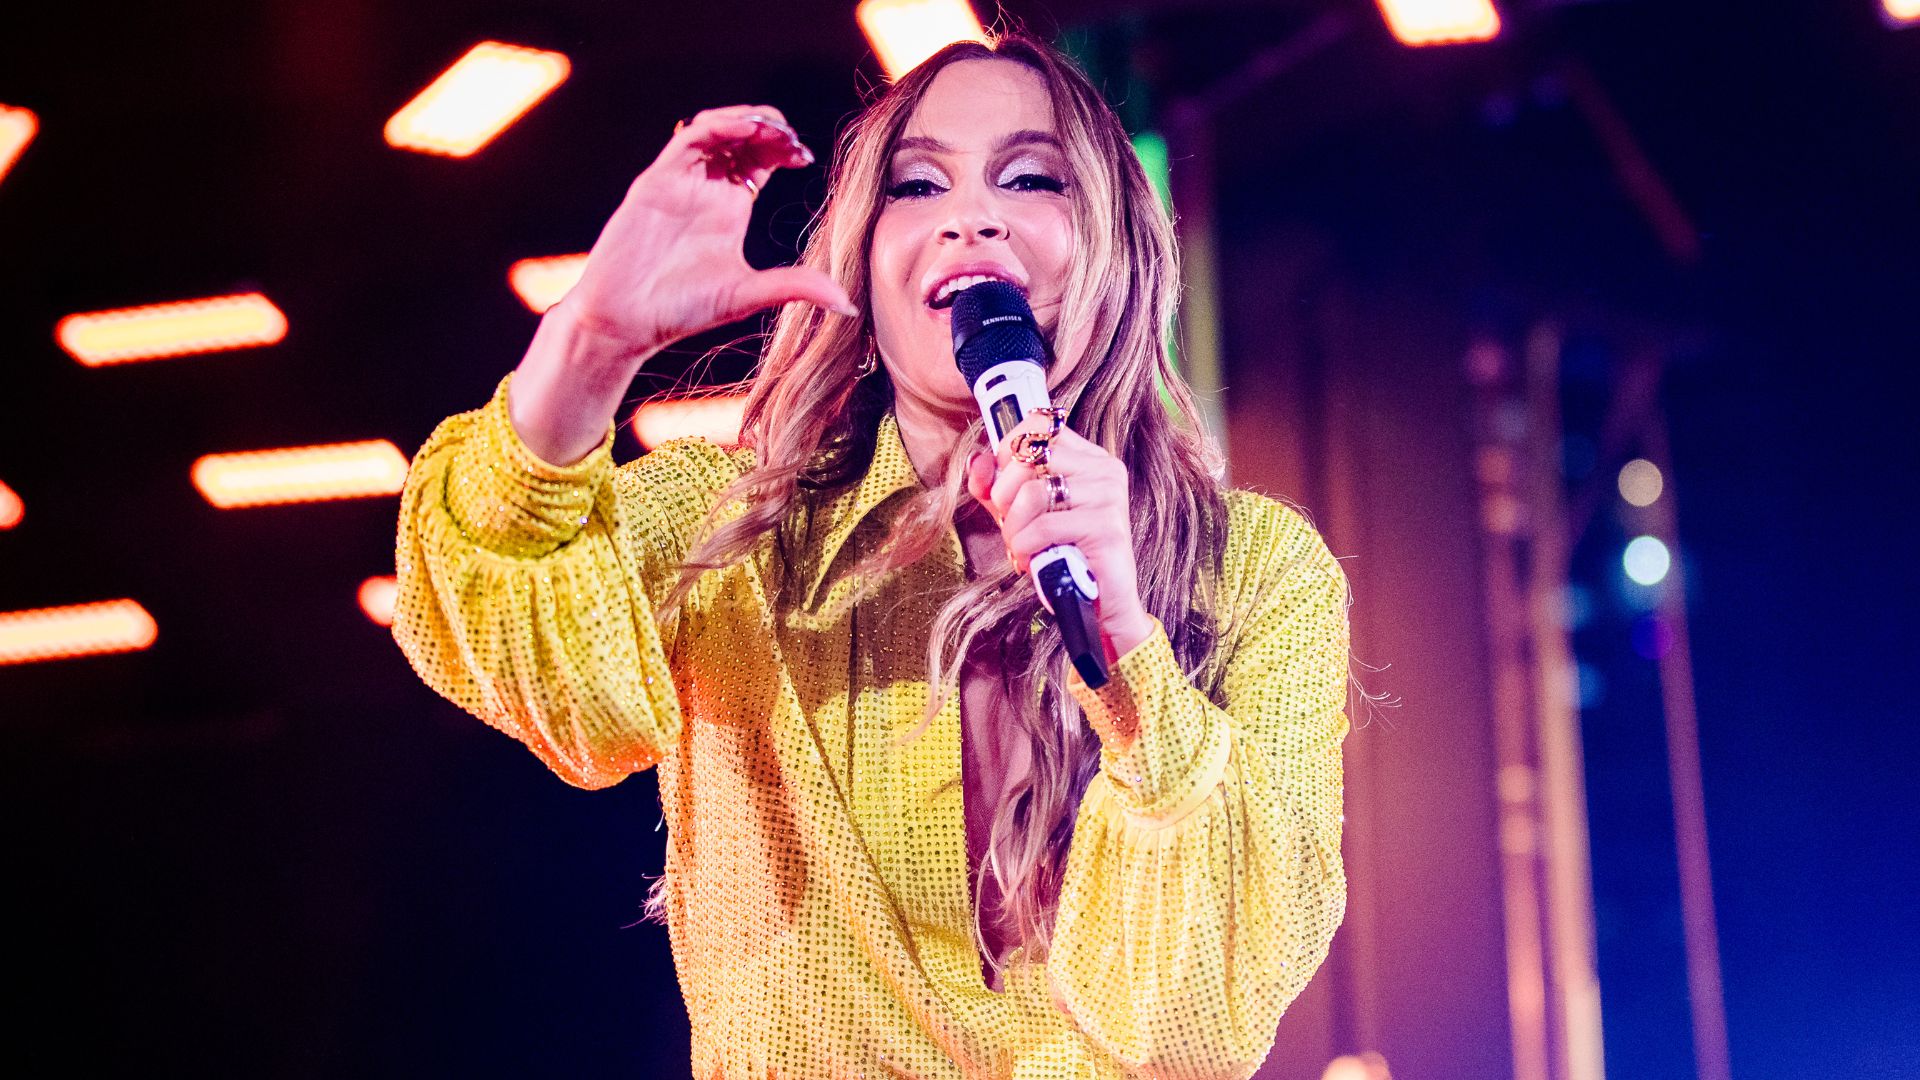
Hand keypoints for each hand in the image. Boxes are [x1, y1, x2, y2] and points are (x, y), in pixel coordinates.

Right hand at [559, 105, 856, 363]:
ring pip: (715, 129)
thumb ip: (795, 288)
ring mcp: (679, 182)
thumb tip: (847, 305)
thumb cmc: (680, 310)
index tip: (806, 157)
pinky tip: (744, 132)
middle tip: (793, 142)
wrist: (627, 322)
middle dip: (770, 128)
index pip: (760, 159)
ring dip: (746, 120)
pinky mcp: (656, 182)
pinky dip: (718, 128)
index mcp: (728, 207)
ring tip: (774, 130)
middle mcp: (705, 189)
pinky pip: (689, 140)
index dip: (784, 148)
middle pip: (741, 137)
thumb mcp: (749, 296)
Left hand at [965, 413, 1156, 663]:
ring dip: (1013, 527)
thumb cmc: (1061, 555)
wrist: (1098, 605)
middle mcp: (1104, 469)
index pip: (1041, 423)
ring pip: (1033, 492)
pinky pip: (1043, 526)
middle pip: (1030, 454)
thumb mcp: (1022, 515)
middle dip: (1005, 495)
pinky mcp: (1106, 527)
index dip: (1009, 447)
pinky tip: (1029, 560)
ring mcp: (1108, 496)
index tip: (1003, 483)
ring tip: (1020, 546)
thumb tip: (976, 462)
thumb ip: (996, 486)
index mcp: (1089, 457)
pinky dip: (1025, 547)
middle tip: (1010, 524)